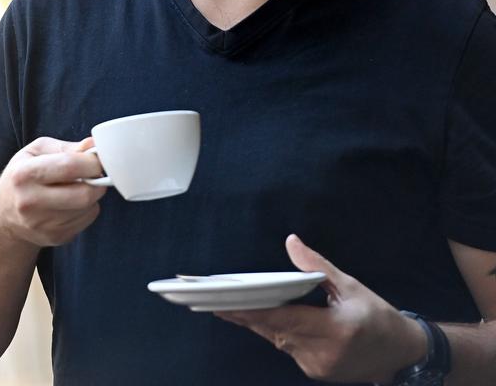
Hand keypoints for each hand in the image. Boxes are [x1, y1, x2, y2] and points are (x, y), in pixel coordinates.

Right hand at [0, 137, 106, 247]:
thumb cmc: (22, 176)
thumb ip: (66, 147)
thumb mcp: (36, 152)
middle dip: (97, 181)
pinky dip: (87, 208)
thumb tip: (93, 145)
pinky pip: (87, 220)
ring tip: (77, 186)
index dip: (91, 161)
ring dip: (92, 194)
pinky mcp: (55, 238)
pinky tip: (72, 202)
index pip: (69, 167)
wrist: (3, 214)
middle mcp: (31, 202)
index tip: (96, 158)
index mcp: (25, 174)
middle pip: (83, 195)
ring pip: (88, 208)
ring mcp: (43, 225)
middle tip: (93, 173)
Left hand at [216, 235, 426, 382]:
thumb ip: (317, 266)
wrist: (401, 354)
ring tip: (227, 303)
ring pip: (277, 340)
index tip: (225, 303)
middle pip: (273, 331)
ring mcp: (317, 367)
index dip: (252, 311)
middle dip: (243, 314)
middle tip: (213, 299)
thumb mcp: (350, 285)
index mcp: (334, 331)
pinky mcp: (315, 371)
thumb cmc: (377, 315)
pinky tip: (257, 315)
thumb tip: (292, 242)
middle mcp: (322, 354)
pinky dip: (273, 330)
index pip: (283, 320)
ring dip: (256, 322)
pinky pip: (287, 347)